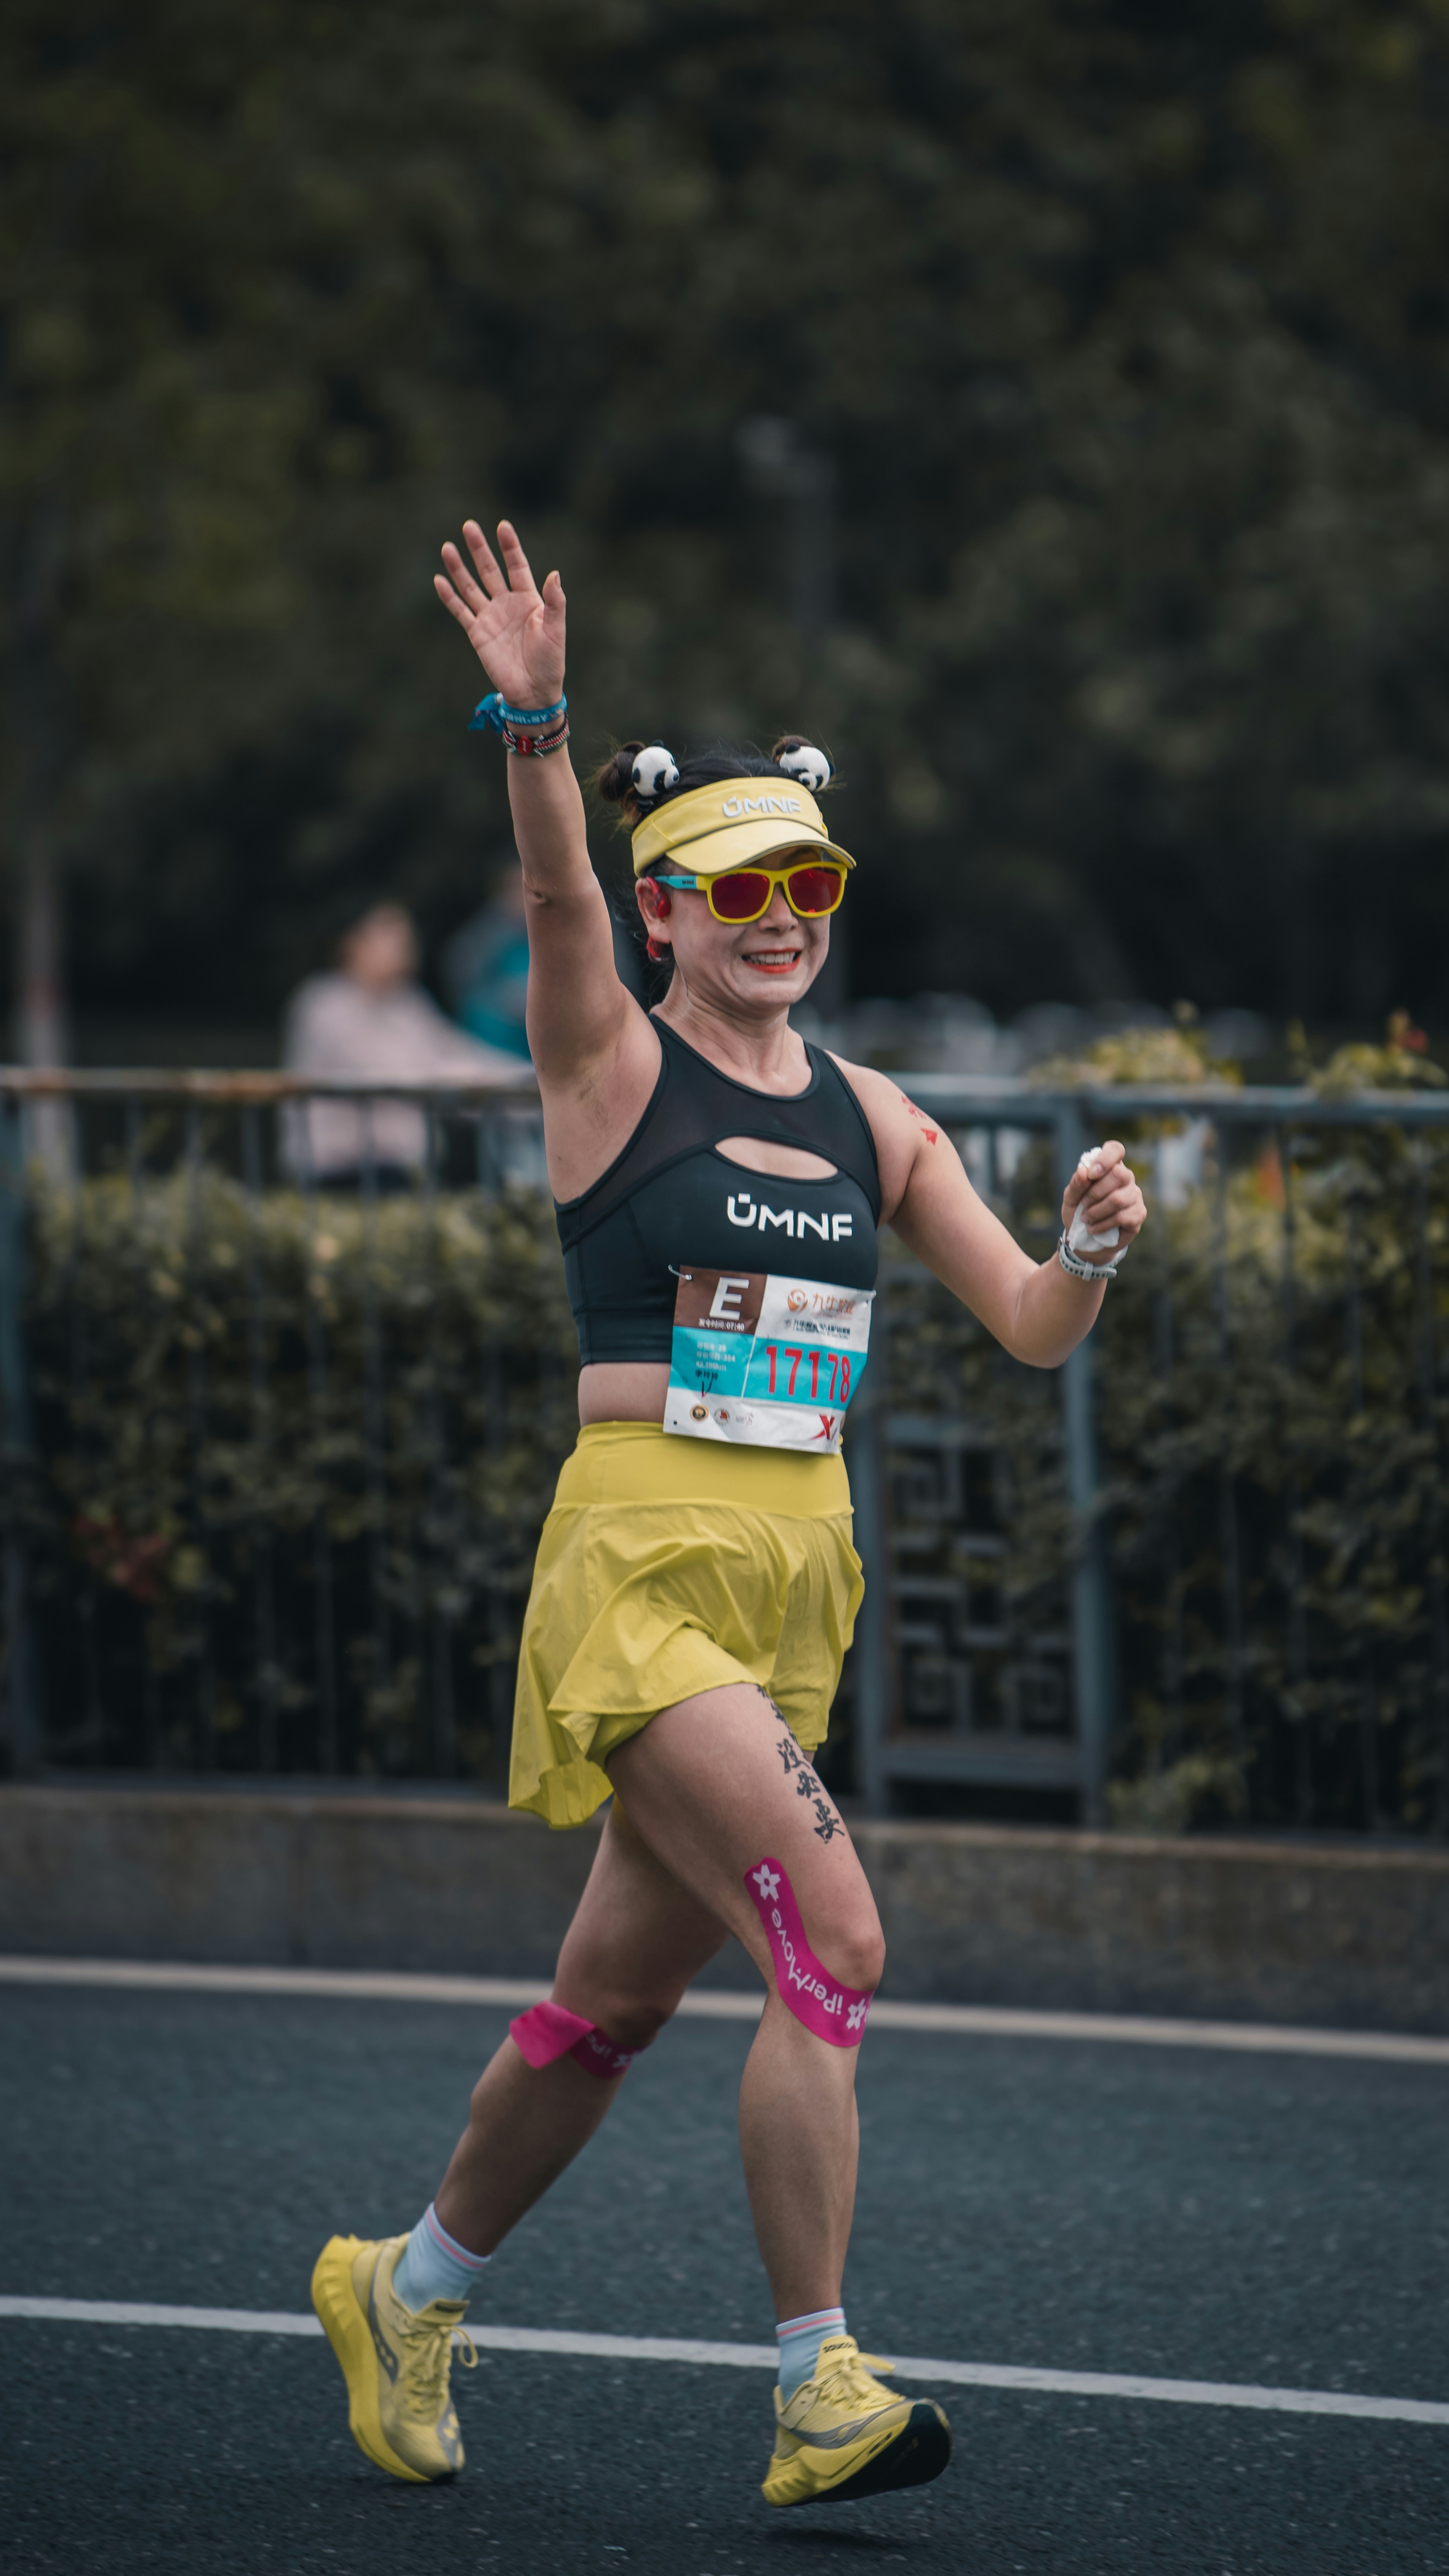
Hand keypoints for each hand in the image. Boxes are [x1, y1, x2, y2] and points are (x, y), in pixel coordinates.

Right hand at [434, 520, 565, 710]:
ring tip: (447, 547)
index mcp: (528, 599)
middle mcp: (507, 603)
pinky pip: (460, 611)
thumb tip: (555, 573)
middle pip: (490, 570)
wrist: (534, 691)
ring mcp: (490, 617)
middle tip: (469, 526)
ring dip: (459, 568)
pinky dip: (449, 597)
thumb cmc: (550, 661)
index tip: (502, 526)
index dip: (510, 547)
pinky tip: (439, 580)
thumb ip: (555, 602)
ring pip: (471, 586)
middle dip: (480, 549)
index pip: (517, 566)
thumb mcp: (556, 629)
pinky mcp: (477, 633)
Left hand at [1060, 1139, 1146, 1261]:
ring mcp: (1135, 1195)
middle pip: (1119, 1174)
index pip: (1115, 1150)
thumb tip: (1083, 1171)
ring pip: (1118, 1198)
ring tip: (1085, 1219)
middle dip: (1095, 1192)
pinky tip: (1093, 1229)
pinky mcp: (1139, 1213)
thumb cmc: (1079, 1212)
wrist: (1085, 1239)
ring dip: (1096, 1211)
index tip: (1091, 1174)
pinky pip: (1122, 1217)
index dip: (1105, 1159)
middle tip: (1083, 1204)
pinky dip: (1103, 1224)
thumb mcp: (1071, 1198)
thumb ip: (1076, 1184)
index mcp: (1109, 1167)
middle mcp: (1126, 1177)